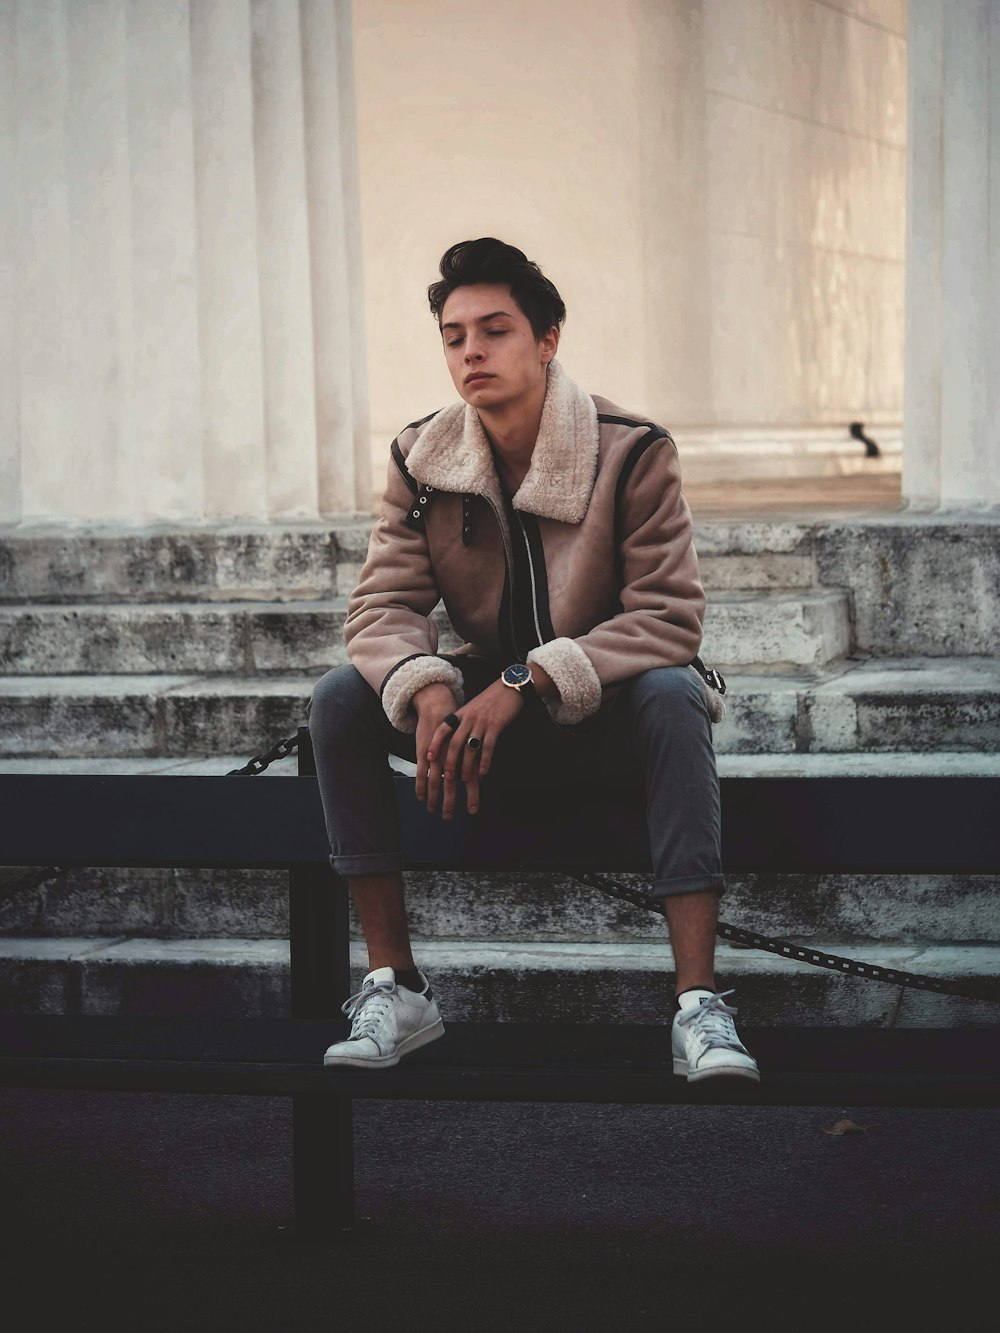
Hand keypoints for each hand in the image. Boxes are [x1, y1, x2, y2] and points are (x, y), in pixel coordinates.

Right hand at [412, 683, 460, 813]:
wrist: (440, 705)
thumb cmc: (457, 725)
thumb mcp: (469, 740)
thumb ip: (473, 758)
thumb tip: (480, 776)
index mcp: (466, 753)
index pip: (471, 778)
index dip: (472, 795)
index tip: (473, 812)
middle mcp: (453, 756)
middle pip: (453, 784)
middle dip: (451, 802)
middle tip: (449, 818)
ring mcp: (438, 754)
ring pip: (436, 781)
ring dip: (435, 798)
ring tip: (434, 811)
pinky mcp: (424, 752)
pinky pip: (422, 773)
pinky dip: (421, 786)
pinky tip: (421, 798)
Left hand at [425, 679, 525, 818]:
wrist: (510, 686)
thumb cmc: (491, 700)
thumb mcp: (473, 708)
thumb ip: (464, 721)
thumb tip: (456, 740)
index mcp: (461, 713)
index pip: (443, 729)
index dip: (435, 744)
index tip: (429, 757)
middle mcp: (469, 718)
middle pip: (455, 743)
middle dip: (450, 762)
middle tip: (448, 777)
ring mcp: (482, 721)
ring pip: (470, 747)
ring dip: (466, 765)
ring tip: (465, 779)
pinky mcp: (496, 725)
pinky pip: (488, 746)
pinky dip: (485, 761)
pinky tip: (483, 772)